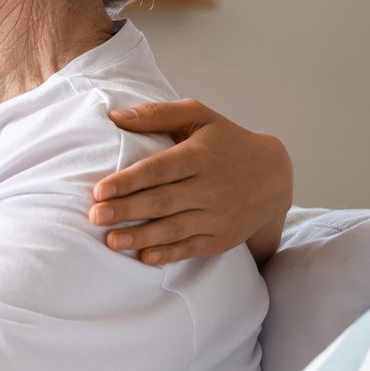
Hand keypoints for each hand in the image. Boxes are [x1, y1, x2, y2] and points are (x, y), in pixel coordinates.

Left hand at [92, 100, 293, 264]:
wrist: (274, 176)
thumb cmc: (226, 142)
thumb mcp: (199, 117)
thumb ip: (158, 114)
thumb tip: (114, 117)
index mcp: (200, 156)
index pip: (159, 170)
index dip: (129, 181)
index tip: (99, 190)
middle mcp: (210, 188)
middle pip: (162, 201)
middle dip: (126, 211)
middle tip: (95, 216)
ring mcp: (218, 216)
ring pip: (174, 228)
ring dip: (141, 236)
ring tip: (110, 240)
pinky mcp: (222, 238)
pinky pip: (191, 248)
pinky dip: (168, 254)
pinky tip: (144, 256)